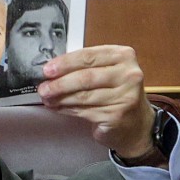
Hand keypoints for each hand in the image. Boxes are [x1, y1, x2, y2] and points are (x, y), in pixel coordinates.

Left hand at [35, 45, 155, 159]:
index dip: (65, 63)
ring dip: (61, 98)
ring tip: (47, 99)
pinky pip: (84, 111)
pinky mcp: (116, 116)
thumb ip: (88, 66)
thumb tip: (54, 69)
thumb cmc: (118, 93)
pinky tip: (58, 108)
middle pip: (85, 77)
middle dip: (60, 83)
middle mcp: (128, 75)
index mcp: (124, 56)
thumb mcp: (109, 72)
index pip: (89, 56)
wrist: (136, 124)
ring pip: (83, 96)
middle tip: (43, 88)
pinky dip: (68, 110)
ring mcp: (124, 96)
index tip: (47, 69)